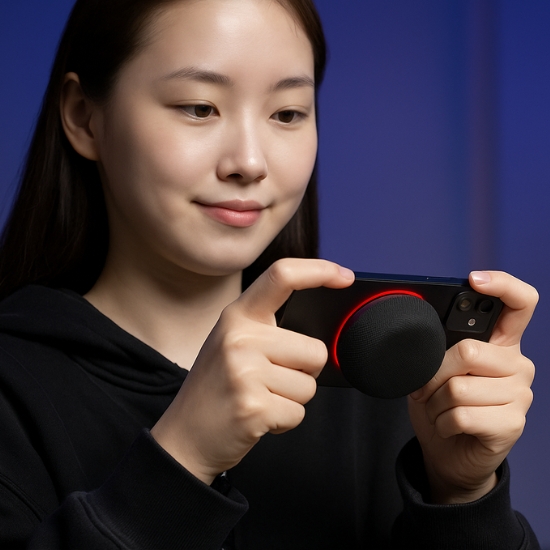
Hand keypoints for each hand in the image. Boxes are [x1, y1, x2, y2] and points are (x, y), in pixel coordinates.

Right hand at [151, 258, 354, 483]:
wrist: (184, 437)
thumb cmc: (216, 389)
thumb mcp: (232, 344)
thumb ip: (269, 331)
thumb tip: (322, 333)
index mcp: (237, 316)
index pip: (281, 276)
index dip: (318, 270)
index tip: (343, 275)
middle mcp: (240, 338)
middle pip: (315, 350)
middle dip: (303, 373)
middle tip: (268, 382)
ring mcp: (244, 372)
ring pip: (310, 385)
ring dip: (291, 399)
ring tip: (259, 398)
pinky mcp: (253, 407)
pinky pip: (299, 413)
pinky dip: (284, 421)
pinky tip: (258, 417)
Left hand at [408, 271, 537, 503]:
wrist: (448, 452)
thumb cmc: (442, 404)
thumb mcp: (436, 369)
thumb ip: (439, 347)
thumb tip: (420, 332)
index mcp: (500, 343)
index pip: (519, 303)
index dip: (502, 285)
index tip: (475, 279)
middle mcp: (516, 363)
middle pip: (468, 351)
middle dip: (433, 374)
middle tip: (427, 389)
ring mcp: (519, 394)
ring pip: (459, 387)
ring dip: (435, 404)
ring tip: (440, 410)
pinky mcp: (513, 423)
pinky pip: (461, 415)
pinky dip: (442, 423)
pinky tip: (449, 426)